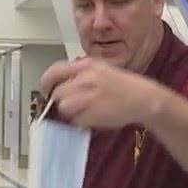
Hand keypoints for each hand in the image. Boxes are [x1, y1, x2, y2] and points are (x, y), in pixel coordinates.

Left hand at [40, 57, 170, 128]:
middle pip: (58, 94)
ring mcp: (87, 96)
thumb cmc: (124, 86)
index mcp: (86, 66)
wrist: (143, 98)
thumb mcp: (102, 70)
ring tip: (87, 110)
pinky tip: (95, 116)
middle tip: (73, 105)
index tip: (45, 90)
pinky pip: (76, 121)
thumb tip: (62, 84)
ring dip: (72, 112)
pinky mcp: (91, 112)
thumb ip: (81, 74)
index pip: (54, 72)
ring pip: (64, 108)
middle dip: (62, 101)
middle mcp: (84, 79)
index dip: (46, 83)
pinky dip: (82, 122)